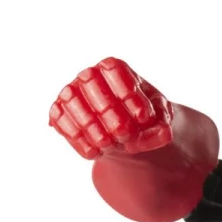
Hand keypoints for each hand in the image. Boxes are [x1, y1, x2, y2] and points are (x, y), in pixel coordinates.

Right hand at [49, 58, 173, 159]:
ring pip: (72, 100)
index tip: (142, 117)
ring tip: (110, 145)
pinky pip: (59, 118)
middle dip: (108, 111)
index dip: (127, 93)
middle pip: (90, 81)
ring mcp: (72, 91)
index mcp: (115, 69)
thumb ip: (163, 126)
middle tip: (124, 133)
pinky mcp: (60, 111)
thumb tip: (162, 135)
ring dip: (91, 126)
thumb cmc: (144, 119)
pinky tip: (95, 152)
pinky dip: (75, 137)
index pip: (114, 69)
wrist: (128, 133)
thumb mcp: (161, 120)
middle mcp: (90, 75)